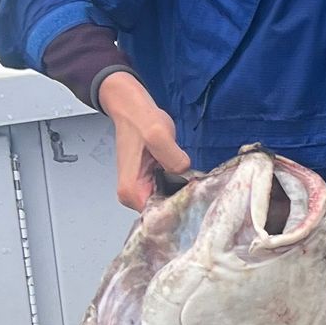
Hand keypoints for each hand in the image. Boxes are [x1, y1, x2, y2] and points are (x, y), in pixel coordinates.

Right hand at [98, 72, 190, 210]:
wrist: (133, 108)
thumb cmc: (140, 120)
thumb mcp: (158, 135)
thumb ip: (173, 158)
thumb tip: (185, 173)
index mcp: (131, 192)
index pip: (160, 216)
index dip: (180, 207)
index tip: (193, 193)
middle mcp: (133, 196)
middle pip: (166, 210)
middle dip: (183, 197)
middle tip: (194, 179)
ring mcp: (143, 190)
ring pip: (171, 200)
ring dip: (183, 189)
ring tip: (187, 171)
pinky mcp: (152, 182)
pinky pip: (172, 189)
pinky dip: (181, 182)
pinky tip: (183, 170)